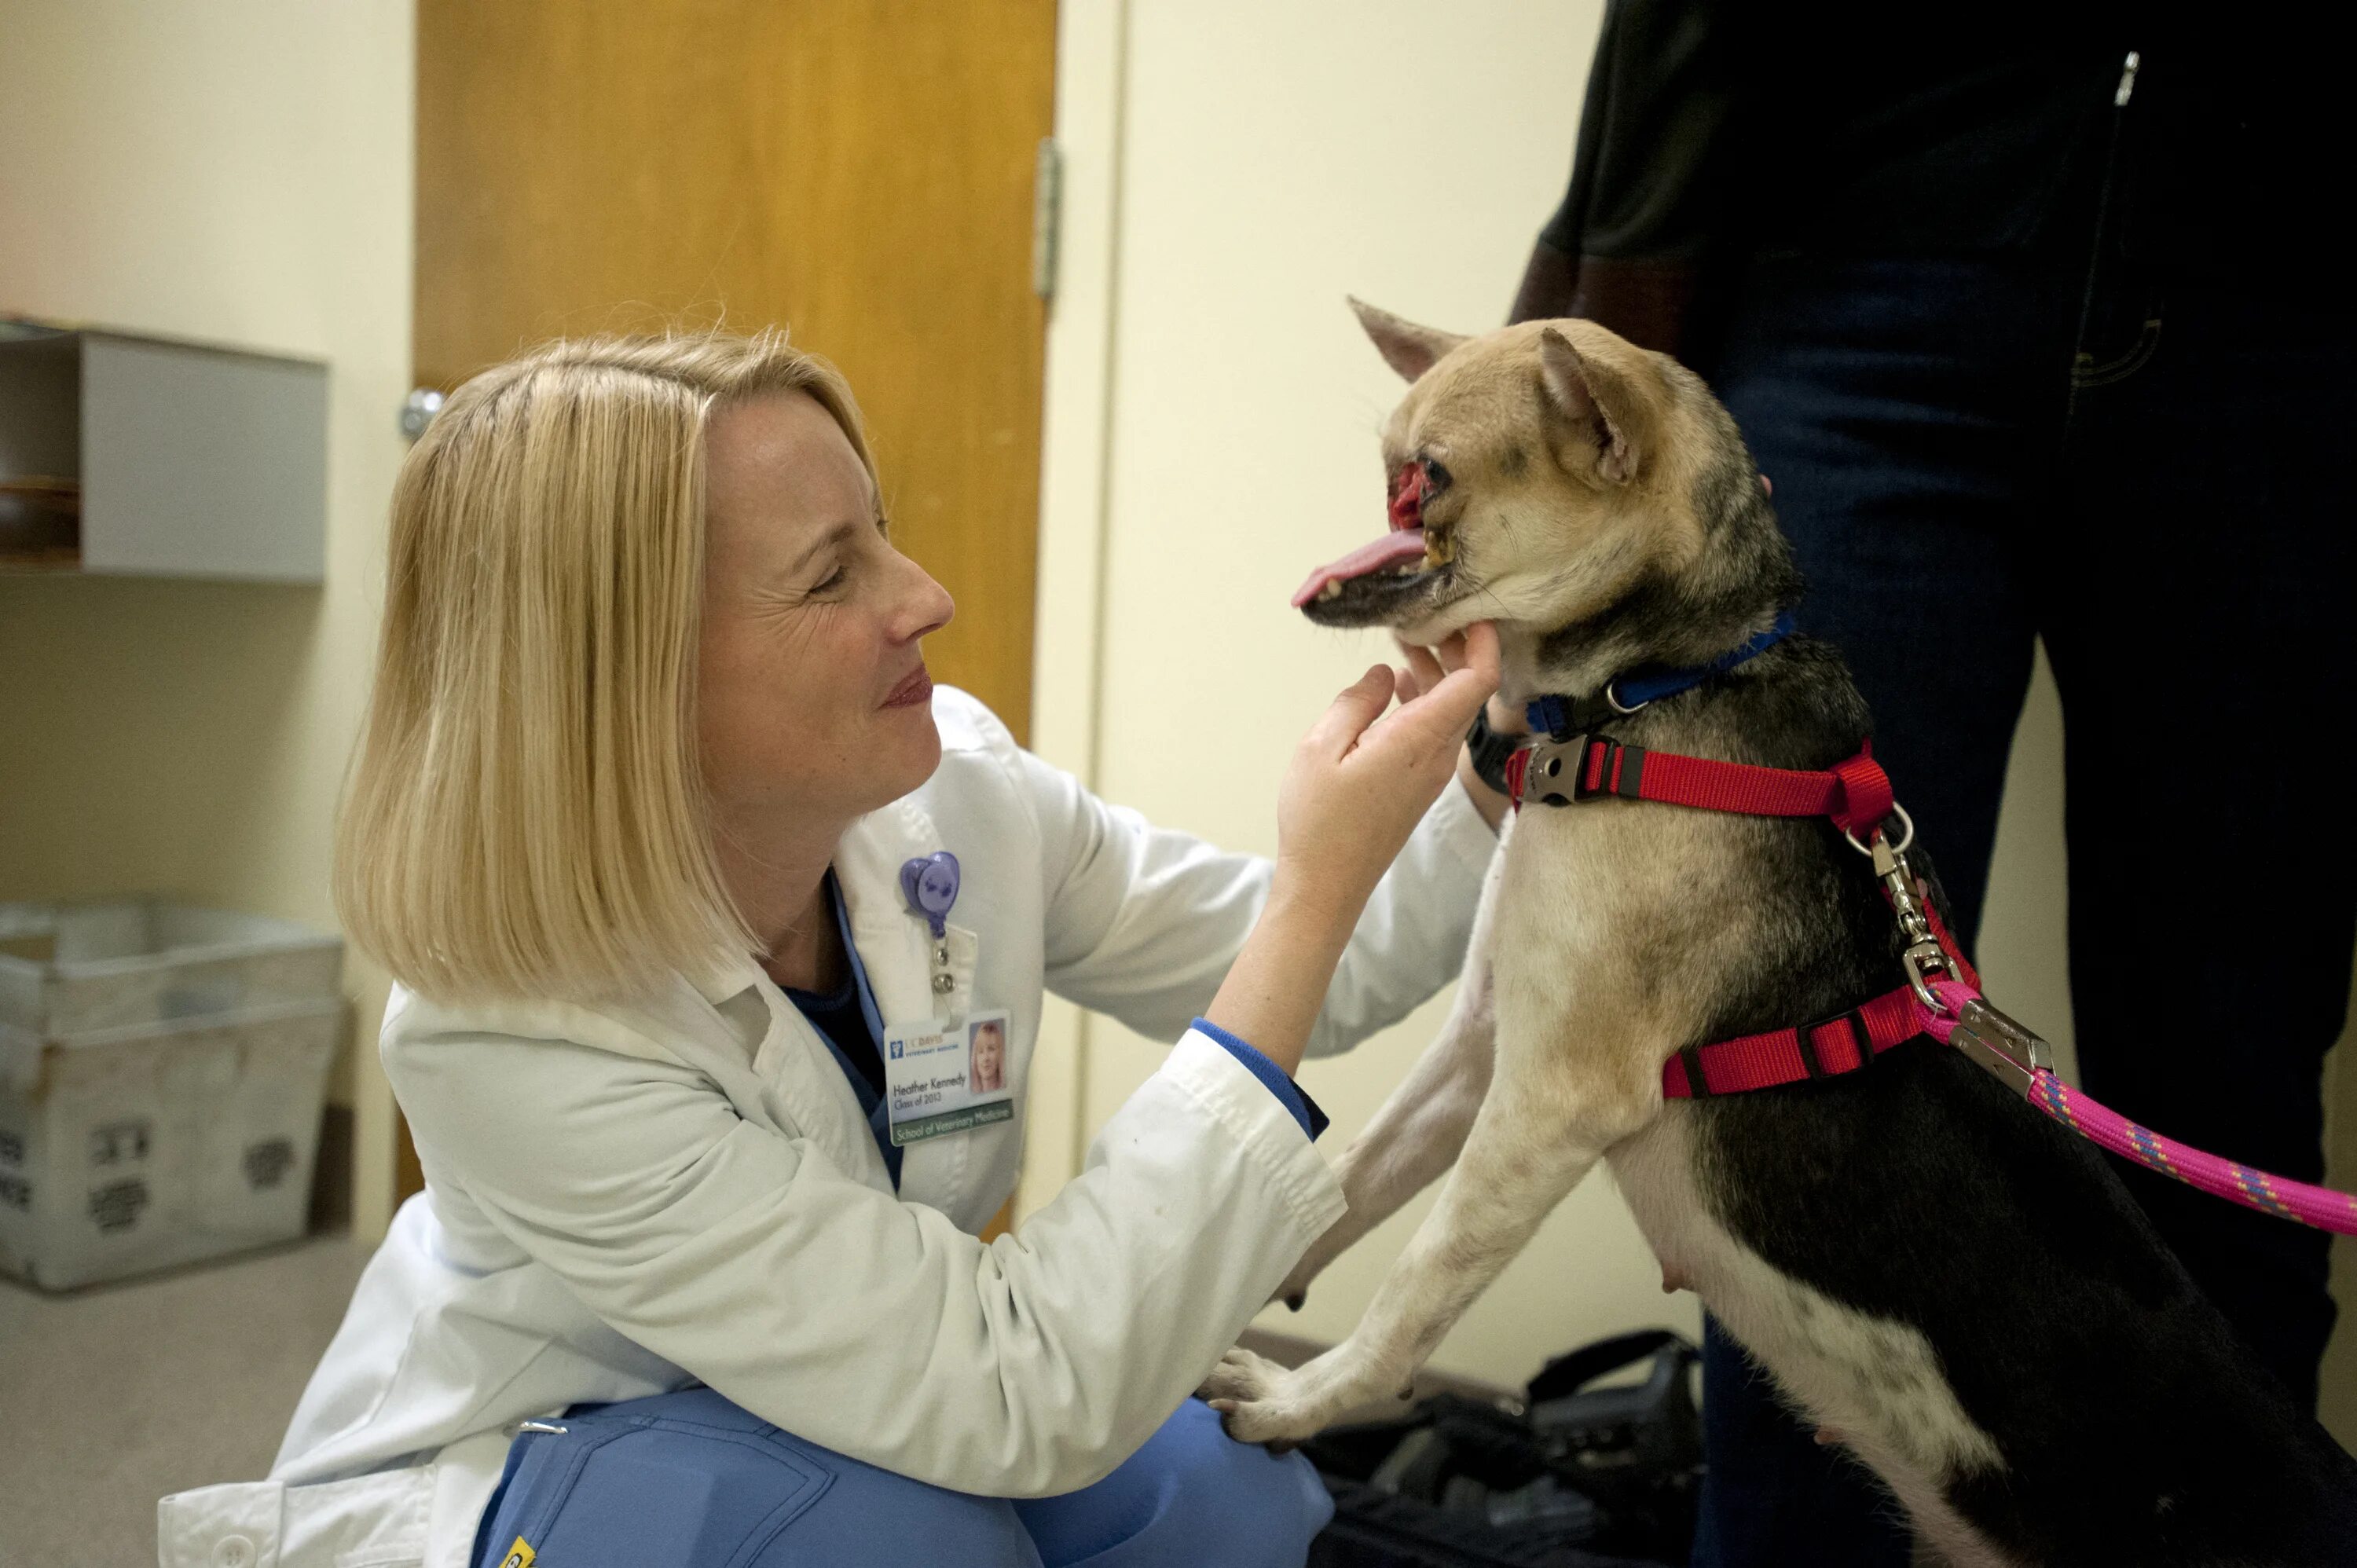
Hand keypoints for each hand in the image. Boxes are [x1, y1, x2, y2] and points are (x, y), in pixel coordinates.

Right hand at [1275, 624, 1500, 919]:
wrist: (1327, 886)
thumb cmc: (1318, 821)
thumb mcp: (1320, 748)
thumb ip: (1357, 702)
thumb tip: (1385, 673)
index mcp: (1418, 740)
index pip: (1475, 682)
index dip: (1483, 642)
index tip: (1471, 610)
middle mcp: (1437, 755)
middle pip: (1469, 690)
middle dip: (1457, 647)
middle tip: (1426, 615)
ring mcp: (1432, 771)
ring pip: (1453, 709)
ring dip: (1438, 671)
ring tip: (1406, 641)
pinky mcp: (1421, 783)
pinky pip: (1438, 729)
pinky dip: (1427, 698)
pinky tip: (1398, 684)